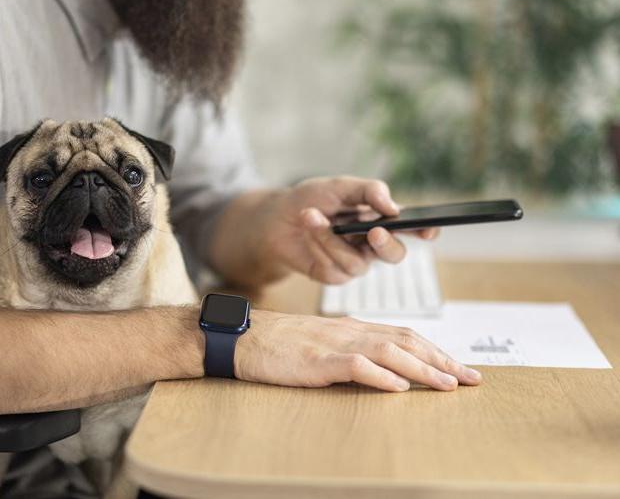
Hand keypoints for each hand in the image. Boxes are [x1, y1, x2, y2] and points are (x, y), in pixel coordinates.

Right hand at [235, 310, 480, 390]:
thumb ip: (354, 354)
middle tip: (471, 378)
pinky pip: (354, 365)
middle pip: (405, 341)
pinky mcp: (316, 360)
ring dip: (421, 369)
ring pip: (388, 351)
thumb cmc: (281, 345)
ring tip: (448, 384)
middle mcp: (350, 331)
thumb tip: (390, 375)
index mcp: (353, 328)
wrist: (244, 336)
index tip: (460, 369)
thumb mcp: (323, 346)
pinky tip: (398, 387)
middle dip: (441, 360)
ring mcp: (334, 344)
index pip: (404, 336)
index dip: (435, 351)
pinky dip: (380, 375)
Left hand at [259, 176, 438, 283]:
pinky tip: (307, 228)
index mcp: (380, 219)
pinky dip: (318, 245)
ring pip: (358, 262)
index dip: (425, 230)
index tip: (430, 229)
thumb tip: (393, 206)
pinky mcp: (335, 275)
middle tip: (373, 231)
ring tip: (310, 215)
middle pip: (395, 254)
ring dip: (331, 237)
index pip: (411, 227)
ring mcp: (355, 262)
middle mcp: (372, 244)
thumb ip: (368, 191)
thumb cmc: (312, 199)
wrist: (276, 219)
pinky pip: (334, 267)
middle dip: (386, 244)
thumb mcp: (340, 186)